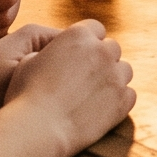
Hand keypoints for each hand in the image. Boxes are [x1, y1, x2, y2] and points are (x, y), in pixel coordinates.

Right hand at [1, 19, 135, 156]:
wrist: (39, 128)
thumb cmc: (27, 94)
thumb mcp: (28, 61)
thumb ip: (49, 51)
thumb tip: (56, 54)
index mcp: (78, 35)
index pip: (95, 28)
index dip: (88, 41)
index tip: (80, 54)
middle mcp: (102, 51)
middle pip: (111, 49)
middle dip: (101, 59)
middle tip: (85, 77)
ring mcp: (116, 76)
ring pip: (124, 70)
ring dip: (113, 78)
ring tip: (94, 94)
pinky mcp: (123, 100)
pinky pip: (129, 94)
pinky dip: (119, 100)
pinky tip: (102, 109)